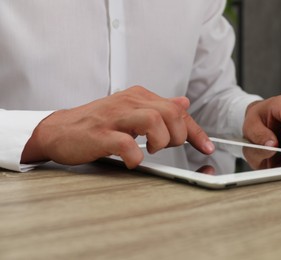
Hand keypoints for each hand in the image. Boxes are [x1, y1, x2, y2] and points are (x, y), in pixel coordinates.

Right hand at [21, 86, 214, 167]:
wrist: (60, 130)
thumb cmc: (98, 123)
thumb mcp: (131, 110)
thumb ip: (158, 107)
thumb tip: (183, 101)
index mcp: (139, 97)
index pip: (178, 110)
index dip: (196, 131)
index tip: (207, 147)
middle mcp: (130, 102)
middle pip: (171, 112)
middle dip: (178, 135)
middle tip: (166, 146)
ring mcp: (115, 118)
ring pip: (154, 122)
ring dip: (160, 141)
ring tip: (150, 149)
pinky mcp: (101, 134)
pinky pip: (127, 144)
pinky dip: (135, 156)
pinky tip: (132, 160)